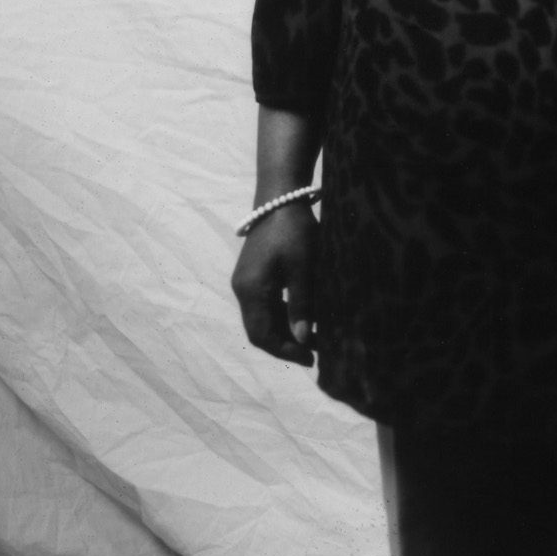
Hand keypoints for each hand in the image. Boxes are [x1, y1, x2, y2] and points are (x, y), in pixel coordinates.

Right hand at [231, 203, 317, 365]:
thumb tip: (303, 339)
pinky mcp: (252, 273)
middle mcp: (242, 289)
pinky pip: (263, 304)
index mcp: (251, 290)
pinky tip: (301, 316)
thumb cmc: (294, 230)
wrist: (280, 196)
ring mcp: (245, 281)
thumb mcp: (304, 267)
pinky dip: (280, 316)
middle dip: (284, 344)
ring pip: (261, 318)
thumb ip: (302, 304)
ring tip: (313, 338)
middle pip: (259, 330)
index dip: (285, 350)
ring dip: (283, 331)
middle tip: (314, 353)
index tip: (310, 359)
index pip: (262, 335)